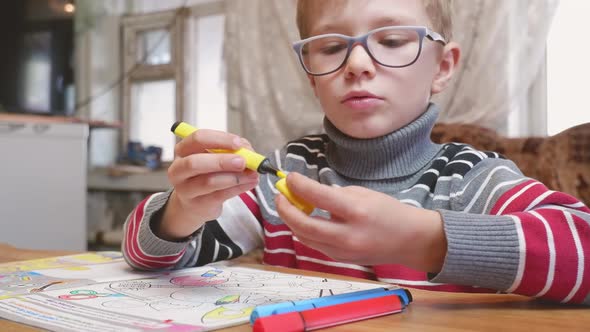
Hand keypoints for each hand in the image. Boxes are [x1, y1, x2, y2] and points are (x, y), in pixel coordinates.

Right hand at [158, 129, 258, 240]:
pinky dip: (238, 188)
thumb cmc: (206, 174)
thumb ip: (230, 151)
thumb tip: (248, 151)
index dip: (219, 139)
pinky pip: (220, 195)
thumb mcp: (213, 157)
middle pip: (195, 162)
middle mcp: (179, 169)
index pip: (198, 139)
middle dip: (222, 161)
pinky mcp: (198, 204)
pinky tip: (250, 182)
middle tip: (243, 161)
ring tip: (253, 174)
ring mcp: (186, 190)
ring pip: (209, 182)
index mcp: (183, 150)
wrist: (194, 203)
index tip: (239, 143)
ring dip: (235, 177)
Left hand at [275, 172, 446, 272]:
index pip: (318, 196)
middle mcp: (347, 234)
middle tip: (280, 195)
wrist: (410, 241)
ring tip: (288, 205)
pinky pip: (314, 244)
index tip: (289, 177)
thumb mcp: (364, 194)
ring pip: (304, 237)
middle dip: (285, 208)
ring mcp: (342, 251)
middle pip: (302, 224)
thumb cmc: (388, 212)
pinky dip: (304, 231)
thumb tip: (307, 193)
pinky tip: (304, 219)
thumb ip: (335, 194)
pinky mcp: (339, 260)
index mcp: (356, 211)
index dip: (298, 185)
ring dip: (291, 220)